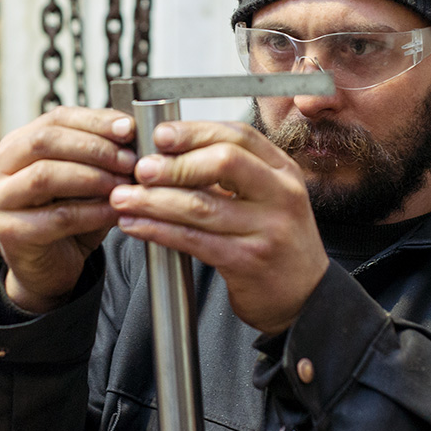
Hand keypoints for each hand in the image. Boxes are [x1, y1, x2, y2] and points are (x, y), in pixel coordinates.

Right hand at [0, 106, 136, 312]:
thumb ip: (98, 153)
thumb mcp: (83, 176)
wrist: (48, 269)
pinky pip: (58, 216)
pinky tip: (115, 211)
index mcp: (14, 145)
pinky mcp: (9, 232)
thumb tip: (129, 131)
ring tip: (123, 184)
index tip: (127, 128)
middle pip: (44, 142)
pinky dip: (92, 211)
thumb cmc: (66, 217)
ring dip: (92, 177)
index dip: (94, 120)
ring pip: (46, 176)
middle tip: (128, 159)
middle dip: (93, 148)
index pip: (54, 118)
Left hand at [109, 120, 328, 333]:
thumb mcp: (268, 198)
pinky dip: (159, 230)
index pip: (238, 135)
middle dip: (174, 164)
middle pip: (224, 162)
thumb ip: (231, 174)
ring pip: (201, 205)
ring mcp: (267, 228)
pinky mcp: (248, 261)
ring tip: (123, 197)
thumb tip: (170, 153)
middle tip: (140, 168)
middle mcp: (281, 194)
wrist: (306, 297)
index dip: (195, 132)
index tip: (160, 135)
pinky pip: (194, 240)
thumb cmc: (278, 243)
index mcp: (283, 171)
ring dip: (154, 199)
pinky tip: (137, 225)